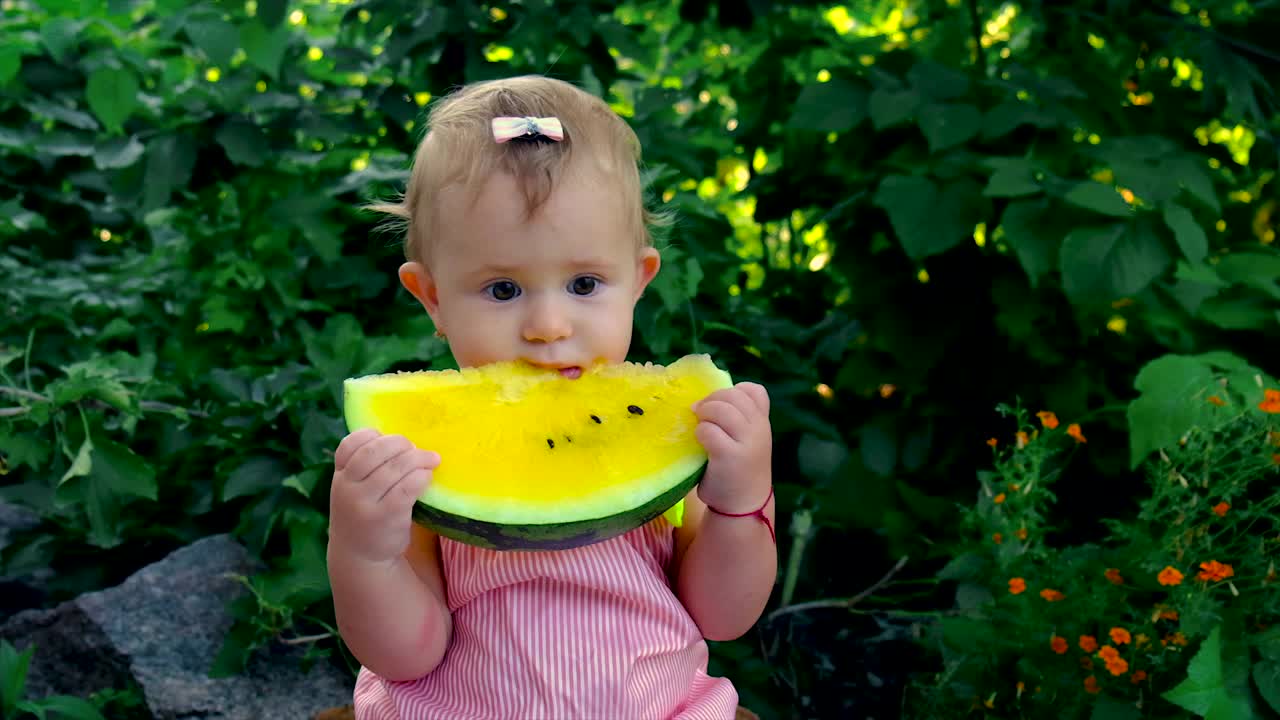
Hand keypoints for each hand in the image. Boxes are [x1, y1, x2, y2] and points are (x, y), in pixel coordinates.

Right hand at [328, 428, 440, 564]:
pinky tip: (427, 476)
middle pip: (374, 452)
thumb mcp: (353, 489)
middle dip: (399, 443)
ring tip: (431, 459)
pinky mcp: (385, 517)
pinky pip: (406, 488)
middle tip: (415, 447)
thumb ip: (366, 467)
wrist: (360, 556)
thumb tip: (405, 442)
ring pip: (393, 469)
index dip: (371, 435)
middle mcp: (347, 488)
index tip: (386, 437)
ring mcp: (364, 503)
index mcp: (340, 476)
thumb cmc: (364, 513)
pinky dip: (420, 477)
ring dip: (417, 458)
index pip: (349, 444)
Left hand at [692, 382, 771, 512]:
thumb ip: (740, 420)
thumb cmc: (740, 470)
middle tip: (699, 412)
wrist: (743, 506)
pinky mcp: (729, 455)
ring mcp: (747, 442)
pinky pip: (708, 430)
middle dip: (712, 400)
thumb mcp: (748, 441)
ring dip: (704, 413)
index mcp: (764, 422)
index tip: (721, 406)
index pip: (755, 391)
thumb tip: (707, 400)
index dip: (733, 392)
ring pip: (721, 408)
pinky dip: (699, 432)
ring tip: (699, 425)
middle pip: (734, 395)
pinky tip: (700, 443)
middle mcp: (760, 429)